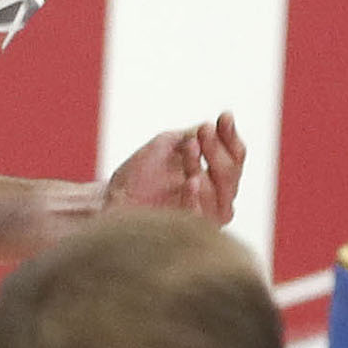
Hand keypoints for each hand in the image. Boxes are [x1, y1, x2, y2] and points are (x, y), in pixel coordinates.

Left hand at [106, 113, 245, 225]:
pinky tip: (190, 181)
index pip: (235, 158)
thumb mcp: (167, 146)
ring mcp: (202, 215)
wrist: (112, 198)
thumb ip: (193, 136)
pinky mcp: (184, 231)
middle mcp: (215, 198)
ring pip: (220, 194)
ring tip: (191, 147)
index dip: (231, 137)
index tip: (224, 117)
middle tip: (204, 130)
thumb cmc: (139, 174)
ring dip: (207, 166)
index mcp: (214, 176)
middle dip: (218, 149)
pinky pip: (198, 218)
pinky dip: (195, 199)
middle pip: (231, 174)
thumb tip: (219, 123)